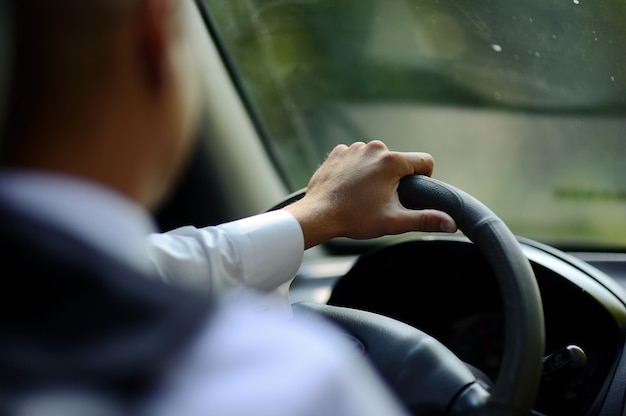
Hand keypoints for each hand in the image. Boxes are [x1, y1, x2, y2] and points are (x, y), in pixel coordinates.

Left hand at [284, 140, 456, 248]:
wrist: (317, 215)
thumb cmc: (354, 218)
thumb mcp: (393, 221)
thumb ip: (425, 220)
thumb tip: (451, 223)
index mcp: (391, 161)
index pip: (424, 161)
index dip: (424, 178)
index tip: (411, 193)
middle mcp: (374, 148)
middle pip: (398, 161)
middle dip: (395, 179)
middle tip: (381, 200)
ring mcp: (353, 148)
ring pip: (376, 159)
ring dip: (375, 174)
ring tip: (362, 195)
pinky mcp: (338, 152)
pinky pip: (356, 158)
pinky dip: (356, 170)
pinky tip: (349, 188)